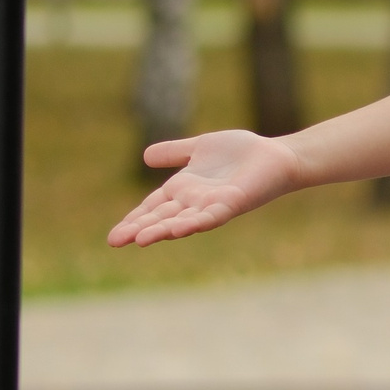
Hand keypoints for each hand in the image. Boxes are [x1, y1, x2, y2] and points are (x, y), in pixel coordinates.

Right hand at [107, 130, 298, 246]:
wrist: (275, 155)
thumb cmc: (240, 152)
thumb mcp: (199, 148)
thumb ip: (175, 152)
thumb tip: (146, 156)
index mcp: (183, 189)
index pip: (152, 207)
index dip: (134, 219)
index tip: (114, 236)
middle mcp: (194, 202)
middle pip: (161, 218)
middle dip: (138, 229)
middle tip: (114, 241)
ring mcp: (212, 205)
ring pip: (181, 221)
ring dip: (161, 230)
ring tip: (140, 240)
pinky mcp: (232, 203)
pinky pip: (210, 216)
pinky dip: (194, 223)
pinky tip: (178, 229)